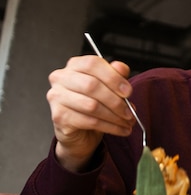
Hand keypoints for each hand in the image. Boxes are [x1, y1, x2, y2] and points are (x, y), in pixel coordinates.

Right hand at [47, 55, 134, 171]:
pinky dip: (109, 127)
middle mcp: (61, 78)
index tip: (128, 91)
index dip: (113, 77)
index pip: (93, 64)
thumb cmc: (93, 103)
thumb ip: (116, 74)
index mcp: (75, 65)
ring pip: (91, 106)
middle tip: (129, 111)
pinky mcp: (59, 116)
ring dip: (114, 116)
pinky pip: (89, 121)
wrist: (79, 130)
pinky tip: (119, 129)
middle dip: (115, 101)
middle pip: (91, 85)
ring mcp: (57, 97)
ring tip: (127, 121)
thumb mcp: (109, 86)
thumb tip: (121, 68)